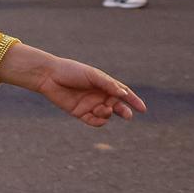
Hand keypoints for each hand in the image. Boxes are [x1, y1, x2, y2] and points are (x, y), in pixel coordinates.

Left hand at [3, 49, 144, 126]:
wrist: (49, 76)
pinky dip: (99, 121)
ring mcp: (90, 105)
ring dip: (107, 114)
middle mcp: (99, 95)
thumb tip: (124, 94)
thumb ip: (108, 84)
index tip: (143, 109)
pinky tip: (97, 116)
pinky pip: (94, 121)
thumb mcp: (92, 75)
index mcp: (104, 84)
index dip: (134, 101)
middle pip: (117, 107)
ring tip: (102, 108)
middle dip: (124, 112)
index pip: (123, 93)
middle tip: (128, 116)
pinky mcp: (80, 113)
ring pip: (106, 115)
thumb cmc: (72, 71)